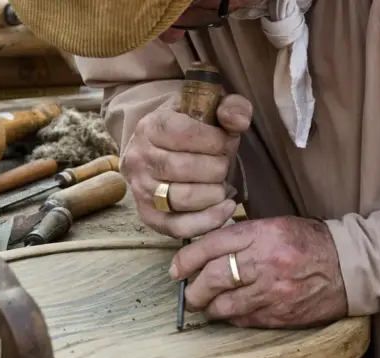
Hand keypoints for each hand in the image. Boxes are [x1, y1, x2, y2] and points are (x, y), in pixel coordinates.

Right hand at [120, 94, 252, 238]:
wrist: (158, 150)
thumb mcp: (209, 109)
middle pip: (184, 168)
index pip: (184, 133)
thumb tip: (240, 121)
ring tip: (222, 184)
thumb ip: (230, 107)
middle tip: (223, 165)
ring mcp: (141, 190)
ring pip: (183, 198)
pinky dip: (208, 221)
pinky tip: (225, 207)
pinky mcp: (150, 217)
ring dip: (214, 193)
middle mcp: (139, 159)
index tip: (226, 142)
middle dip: (216, 167)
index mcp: (150, 127)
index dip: (215, 140)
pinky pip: (179, 227)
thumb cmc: (190, 129)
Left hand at [170, 216, 348, 327]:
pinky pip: (243, 320)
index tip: (176, 269)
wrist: (349, 267)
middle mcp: (264, 262)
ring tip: (206, 305)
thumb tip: (205, 249)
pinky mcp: (279, 315)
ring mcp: (272, 292)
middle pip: (212, 279)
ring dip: (209, 308)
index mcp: (262, 234)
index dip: (186, 260)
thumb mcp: (275, 226)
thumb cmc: (309, 242)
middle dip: (193, 290)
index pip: (211, 246)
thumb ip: (242, 236)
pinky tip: (231, 312)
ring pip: (223, 305)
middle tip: (188, 294)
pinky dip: (231, 317)